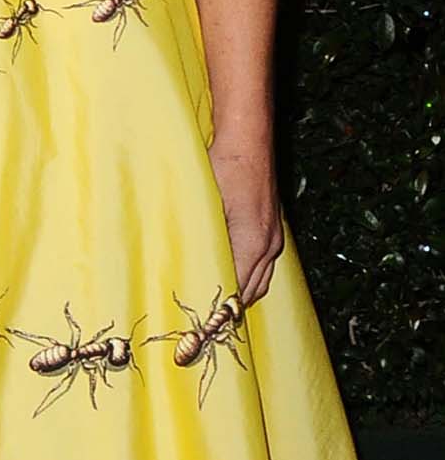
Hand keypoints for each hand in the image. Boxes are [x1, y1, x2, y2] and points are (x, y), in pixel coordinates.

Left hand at [210, 132, 284, 306]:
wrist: (247, 141)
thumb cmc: (223, 168)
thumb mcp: (203, 204)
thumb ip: (198, 237)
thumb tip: (185, 265)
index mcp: (252, 243)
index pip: (236, 288)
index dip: (218, 305)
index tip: (199, 318)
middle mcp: (269, 245)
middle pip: (252, 290)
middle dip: (230, 306)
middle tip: (203, 318)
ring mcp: (274, 237)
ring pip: (261, 280)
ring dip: (241, 293)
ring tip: (216, 305)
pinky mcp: (272, 229)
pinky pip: (263, 265)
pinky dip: (249, 277)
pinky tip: (231, 278)